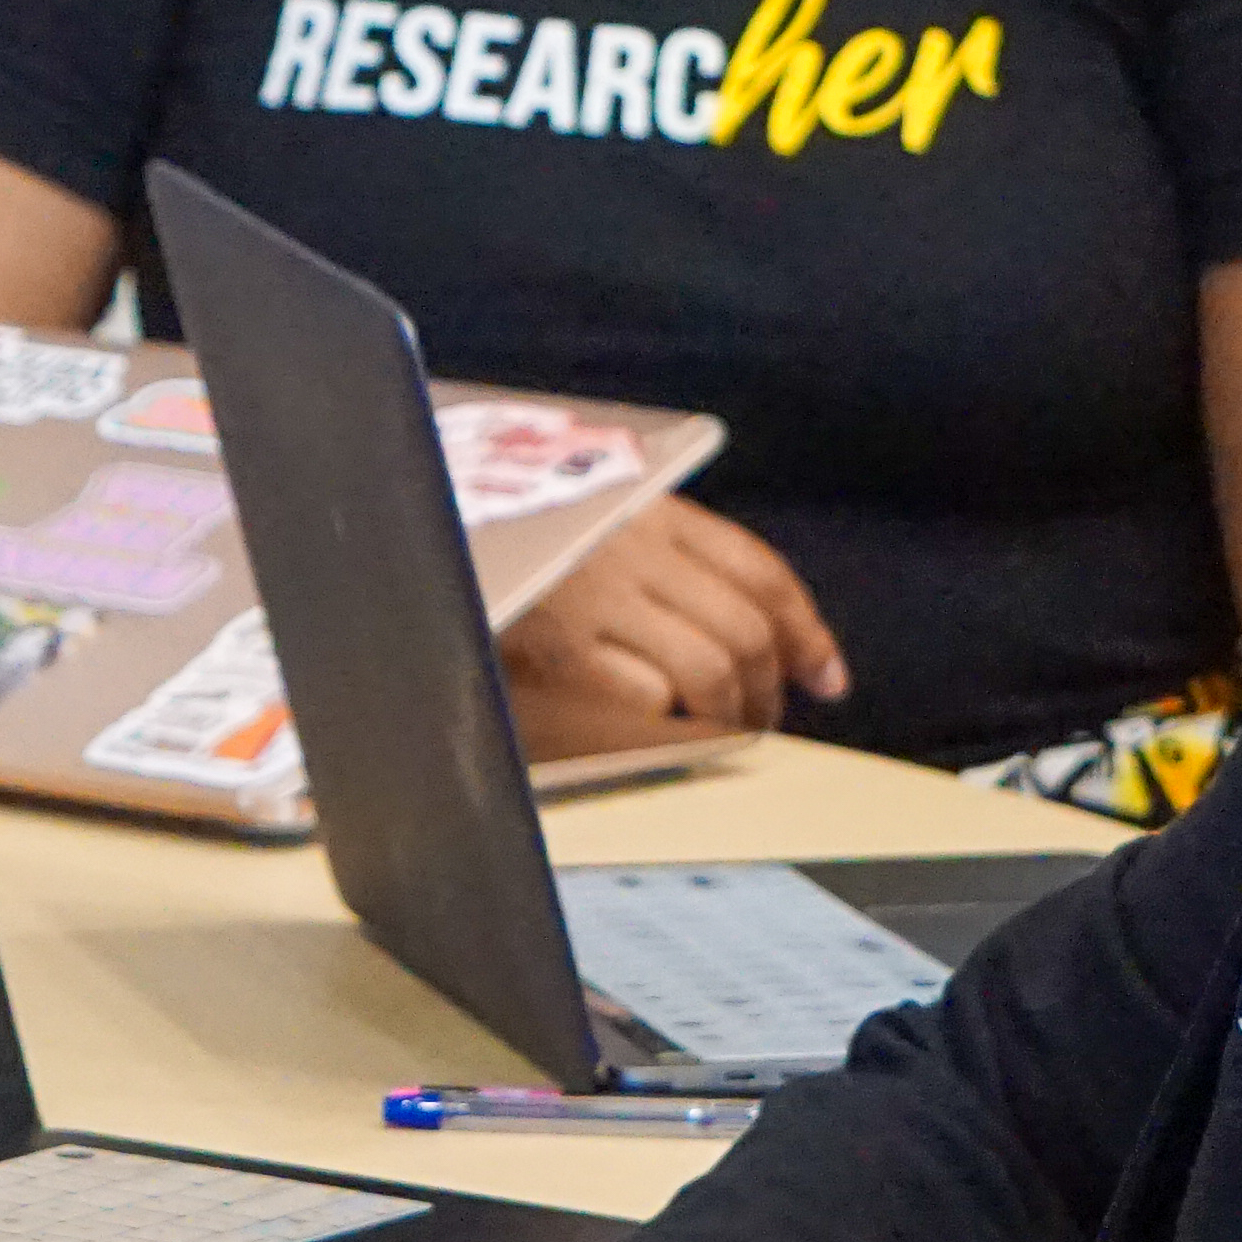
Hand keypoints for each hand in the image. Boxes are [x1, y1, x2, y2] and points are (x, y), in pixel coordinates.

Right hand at [498, 501, 844, 755]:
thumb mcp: (590, 522)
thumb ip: (660, 555)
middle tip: (765, 718)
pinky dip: (663, 723)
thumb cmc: (504, 539)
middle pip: (746, 629)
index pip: (758, 569)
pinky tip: (654, 728)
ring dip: (730, 716)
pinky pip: (645, 700)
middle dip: (770, 688)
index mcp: (645, 508)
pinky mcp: (558, 651)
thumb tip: (758, 631)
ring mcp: (594, 598)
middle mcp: (629, 547)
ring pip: (709, 670)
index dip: (807, 631)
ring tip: (720, 732)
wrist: (413, 537)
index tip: (827, 676)